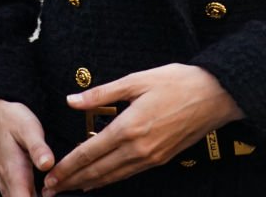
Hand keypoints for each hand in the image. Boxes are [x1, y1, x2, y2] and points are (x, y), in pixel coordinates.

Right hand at [0, 99, 54, 196]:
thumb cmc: (9, 121)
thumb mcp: (27, 127)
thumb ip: (37, 148)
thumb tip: (48, 164)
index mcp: (15, 175)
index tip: (55, 192)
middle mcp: (10, 186)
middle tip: (60, 188)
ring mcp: (8, 186)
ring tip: (56, 187)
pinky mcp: (10, 183)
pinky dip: (35, 195)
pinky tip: (48, 188)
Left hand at [42, 63, 243, 191]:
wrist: (215, 95)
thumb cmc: (177, 81)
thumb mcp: (137, 80)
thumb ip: (102, 93)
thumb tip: (72, 100)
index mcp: (129, 127)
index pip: (90, 152)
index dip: (68, 167)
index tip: (50, 177)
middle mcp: (138, 148)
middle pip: (97, 171)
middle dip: (72, 181)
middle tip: (50, 190)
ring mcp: (151, 157)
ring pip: (113, 176)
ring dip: (89, 184)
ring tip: (70, 188)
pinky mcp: (161, 159)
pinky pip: (129, 173)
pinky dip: (110, 179)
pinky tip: (100, 180)